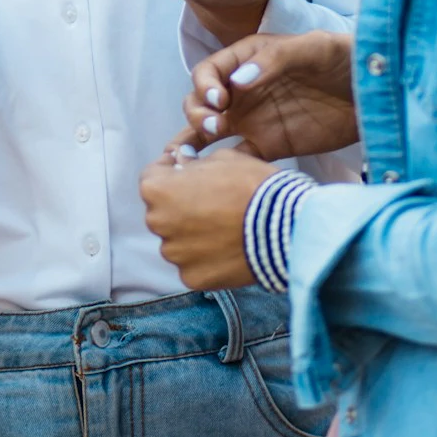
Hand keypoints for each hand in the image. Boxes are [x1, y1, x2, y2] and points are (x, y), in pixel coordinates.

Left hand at [140, 146, 273, 290]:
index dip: (170, 174)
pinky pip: (193, 265)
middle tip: (211, 204)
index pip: (152, 178)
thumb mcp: (220, 158)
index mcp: (157, 189)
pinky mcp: (193, 278)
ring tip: (223, 229)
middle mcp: (158, 222)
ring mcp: (175, 253)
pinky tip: (227, 249)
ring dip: (192, 235)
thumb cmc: (251, 185)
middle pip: (163, 212)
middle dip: (180, 206)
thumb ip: (192, 162)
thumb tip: (181, 161)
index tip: (186, 174)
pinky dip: (205, 259)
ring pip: (177, 241)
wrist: (283, 227)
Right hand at [171, 29, 356, 162]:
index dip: (204, 86)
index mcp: (245, 59)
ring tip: (195, 153)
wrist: (375, 92)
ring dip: (196, 139)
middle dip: (197, 113)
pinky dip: (222, 165)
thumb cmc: (343, 59)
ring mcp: (252, 119)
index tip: (219, 100)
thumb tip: (238, 81)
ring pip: (209, 130)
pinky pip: (237, 157)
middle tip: (216, 126)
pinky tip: (216, 175)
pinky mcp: (268, 146)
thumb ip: (274, 59)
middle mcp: (241, 90)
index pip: (207, 72)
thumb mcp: (312, 48)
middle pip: (199, 102)